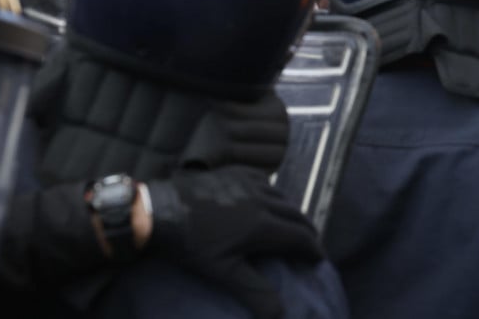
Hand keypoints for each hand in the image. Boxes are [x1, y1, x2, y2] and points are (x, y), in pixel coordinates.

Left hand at [146, 166, 322, 318]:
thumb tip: (280, 315)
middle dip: (307, 230)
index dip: (313, 249)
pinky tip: (269, 200)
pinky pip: (265, 181)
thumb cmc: (191, 244)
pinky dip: (274, 194)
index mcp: (263, 225)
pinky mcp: (236, 172)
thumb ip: (255, 291)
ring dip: (292, 212)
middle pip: (296, 214)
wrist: (160, 209)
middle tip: (310, 244)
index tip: (318, 260)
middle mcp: (263, 199)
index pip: (300, 237)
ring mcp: (250, 182)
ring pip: (283, 196)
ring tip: (292, 225)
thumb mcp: (223, 272)